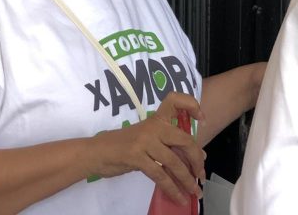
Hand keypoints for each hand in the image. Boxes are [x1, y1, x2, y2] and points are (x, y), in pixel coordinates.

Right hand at [86, 91, 206, 204]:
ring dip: (187, 180)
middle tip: (202, 175)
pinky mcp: (137, 157)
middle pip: (184, 140)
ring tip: (194, 192)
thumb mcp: (147, 137)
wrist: (95, 152)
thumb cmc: (123, 145)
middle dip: (197, 161)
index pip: (176, 100)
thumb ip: (168, 143)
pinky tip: (178, 196)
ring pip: (174, 162)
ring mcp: (145, 141)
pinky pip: (160, 175)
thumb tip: (197, 155)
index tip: (202, 120)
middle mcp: (154, 126)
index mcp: (157, 118)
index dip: (192, 106)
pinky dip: (171, 188)